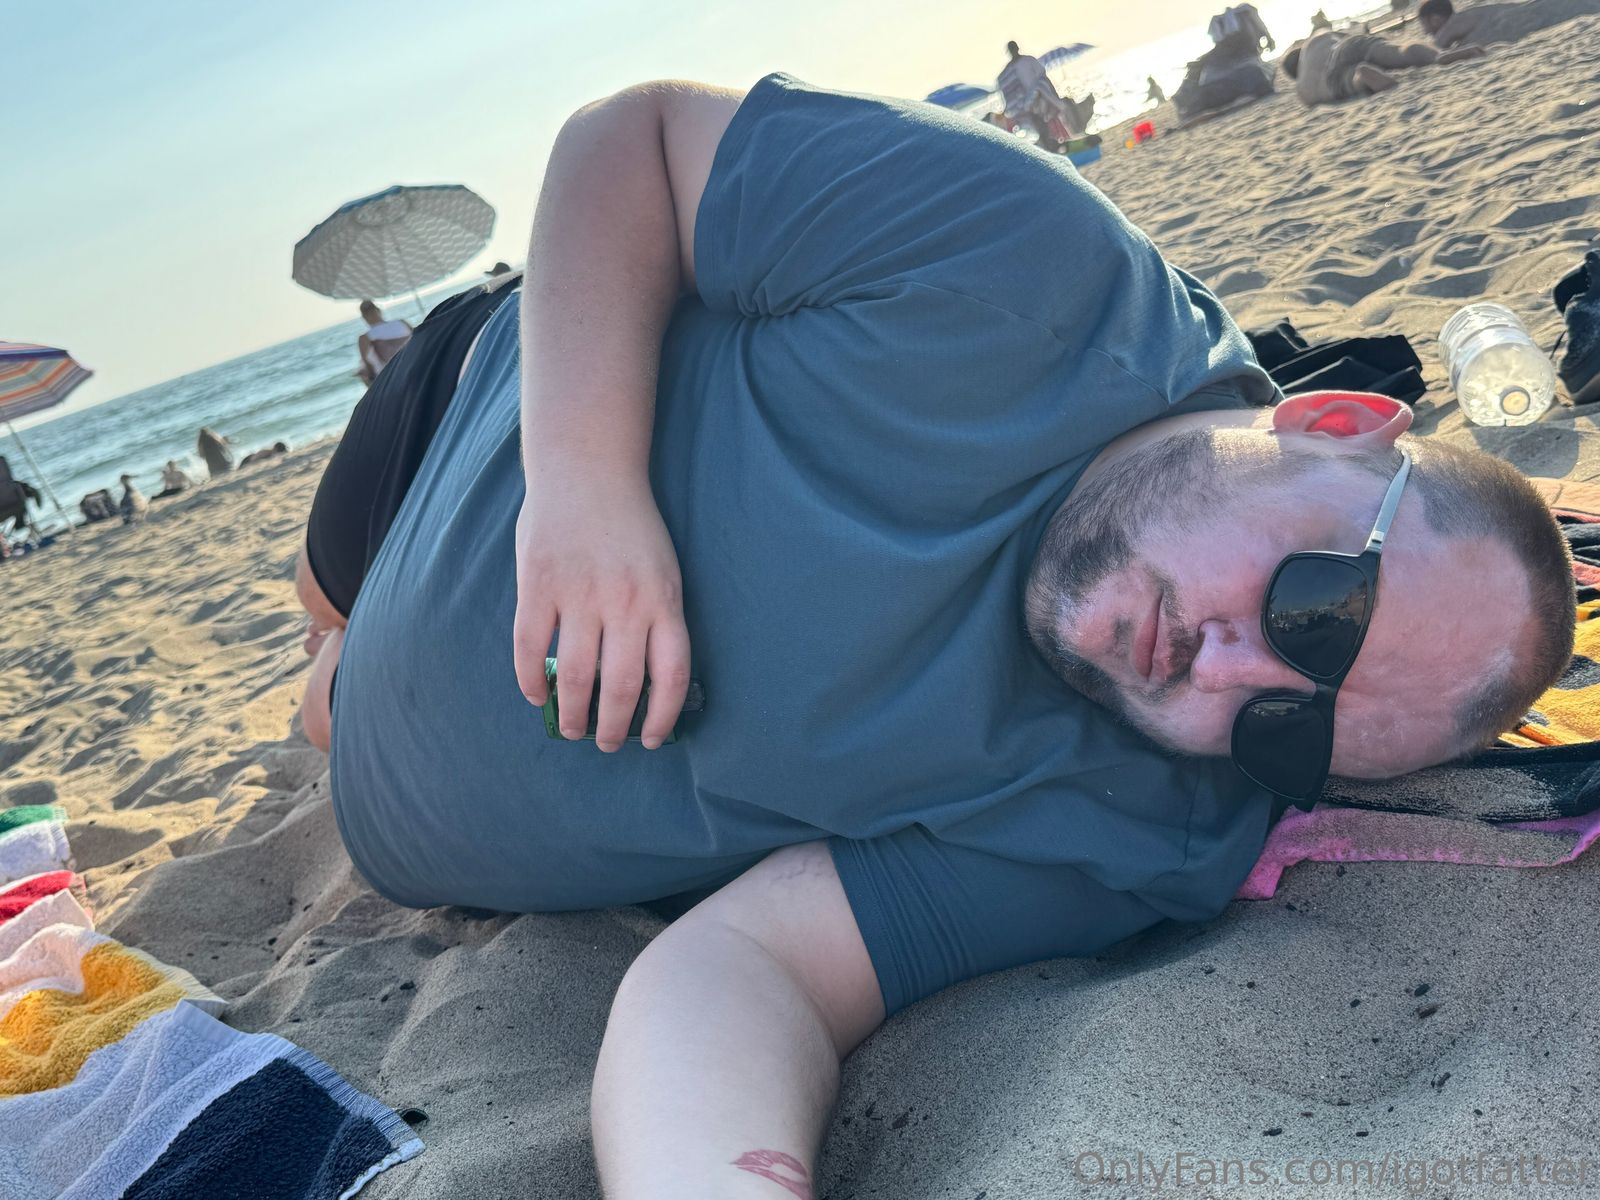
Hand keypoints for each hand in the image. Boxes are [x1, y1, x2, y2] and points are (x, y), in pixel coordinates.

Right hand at [513, 472, 690, 750]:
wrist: (589, 468)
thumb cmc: (630, 526)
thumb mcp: (662, 570)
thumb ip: (656, 618)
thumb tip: (648, 682)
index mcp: (664, 600)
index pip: (670, 677)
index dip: (663, 717)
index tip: (653, 740)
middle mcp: (626, 602)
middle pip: (621, 687)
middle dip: (613, 727)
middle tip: (605, 743)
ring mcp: (580, 593)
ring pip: (576, 676)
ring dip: (573, 713)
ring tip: (572, 728)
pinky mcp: (538, 585)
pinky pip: (531, 648)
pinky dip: (532, 680)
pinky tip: (537, 695)